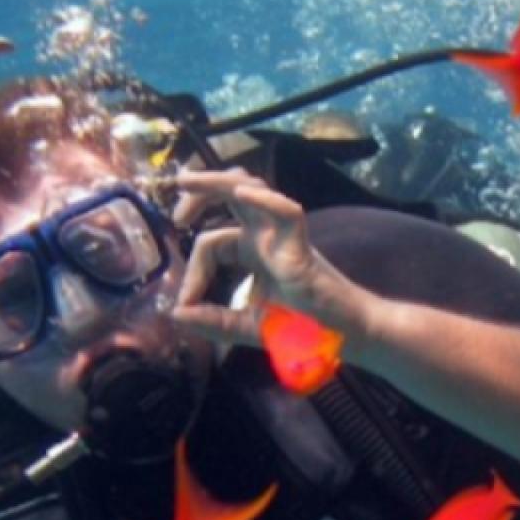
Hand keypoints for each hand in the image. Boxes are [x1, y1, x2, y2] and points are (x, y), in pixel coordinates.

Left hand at [168, 168, 370, 344]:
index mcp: (251, 252)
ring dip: (219, 181)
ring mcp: (283, 238)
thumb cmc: (304, 329)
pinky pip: (288, 212)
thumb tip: (175, 314)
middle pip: (230, 196)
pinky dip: (267, 199)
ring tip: (188, 181)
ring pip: (253, 189)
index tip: (185, 303)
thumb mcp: (247, 327)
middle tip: (175, 210)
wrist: (344, 339)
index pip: (212, 243)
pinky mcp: (302, 248)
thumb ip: (213, 322)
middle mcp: (265, 237)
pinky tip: (243, 193)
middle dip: (198, 193)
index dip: (192, 270)